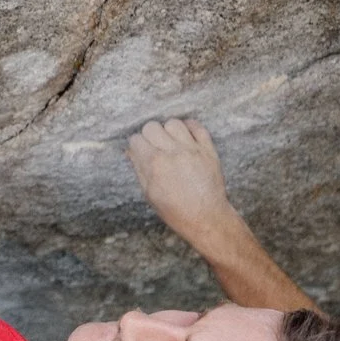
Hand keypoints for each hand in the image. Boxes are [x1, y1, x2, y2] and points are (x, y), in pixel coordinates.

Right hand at [127, 118, 239, 246]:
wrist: (206, 218)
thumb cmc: (176, 211)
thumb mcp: (150, 194)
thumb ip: (139, 169)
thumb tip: (131, 151)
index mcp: (155, 165)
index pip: (136, 139)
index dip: (136, 146)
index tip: (140, 151)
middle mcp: (173, 153)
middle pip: (152, 126)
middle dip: (149, 135)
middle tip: (154, 147)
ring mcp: (192, 150)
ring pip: (173, 123)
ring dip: (168, 131)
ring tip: (171, 142)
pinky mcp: (208, 150)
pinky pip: (197, 127)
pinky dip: (189, 128)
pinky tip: (185, 137)